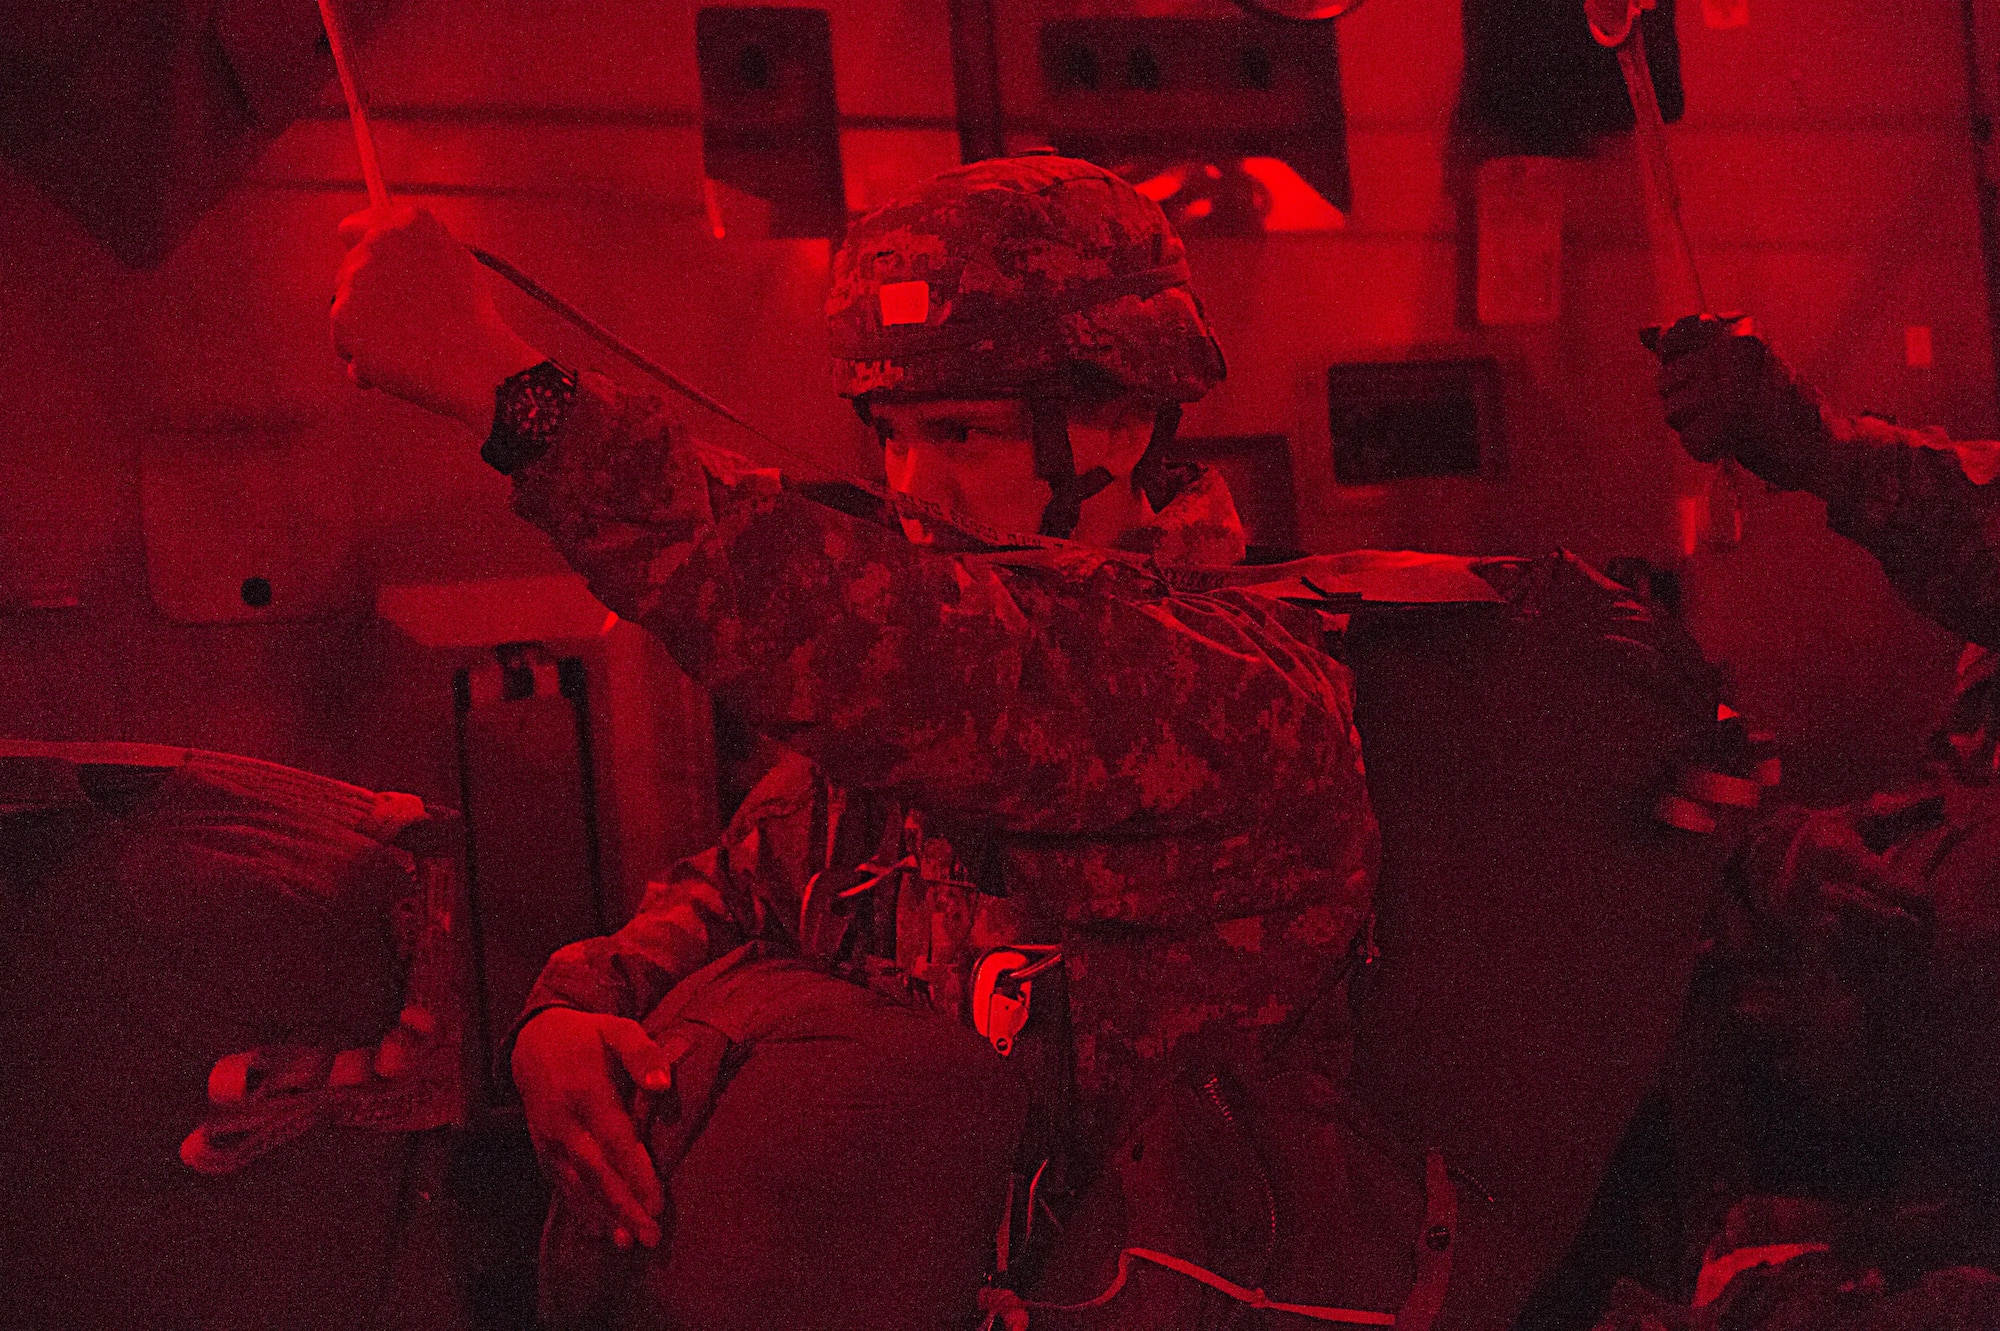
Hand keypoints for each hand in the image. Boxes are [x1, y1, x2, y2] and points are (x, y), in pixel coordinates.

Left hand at [330, 204, 543, 431]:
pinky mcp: (343, 317)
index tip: (377, 275)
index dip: (363, 253)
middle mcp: (376, 241)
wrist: (476, 364)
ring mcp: (356, 279)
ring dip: (367, 329)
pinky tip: (396, 364)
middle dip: (368, 297)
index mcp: (407, 221)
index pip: (354, 229)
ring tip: (407, 345)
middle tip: (407, 321)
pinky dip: (364, 358)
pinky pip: (344, 343)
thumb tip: (392, 250)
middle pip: (347, 272)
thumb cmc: (472, 319)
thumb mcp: (455, 263)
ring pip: (346, 310)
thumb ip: (416, 248)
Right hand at [512, 1008, 670, 1249]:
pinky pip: (561, 1184)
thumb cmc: (589, 1036)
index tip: (657, 1204)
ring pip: (578, 1185)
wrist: (534, 1040)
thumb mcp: (618, 1030)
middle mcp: (564, 1122)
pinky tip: (596, 1232)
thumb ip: (642, 1054)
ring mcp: (549, 1139)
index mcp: (586, 1093)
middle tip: (650, 1238)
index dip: (636, 1175)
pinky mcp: (542, 1149)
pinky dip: (578, 1209)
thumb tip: (662, 1084)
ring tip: (628, 1244)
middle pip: (597, 1173)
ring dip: (602, 1216)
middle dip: (624, 1208)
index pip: (617, 1142)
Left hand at [1652, 317, 1831, 491]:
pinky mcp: (1734, 419)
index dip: (1677, 361)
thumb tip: (1644, 332)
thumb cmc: (1771, 401)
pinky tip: (1731, 440)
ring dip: (1694, 424)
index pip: (1673, 337)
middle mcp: (1738, 347)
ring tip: (1730, 421)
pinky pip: (1689, 439)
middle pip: (1666, 379)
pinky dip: (1705, 448)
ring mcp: (1735, 382)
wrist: (1819, 442)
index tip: (1703, 372)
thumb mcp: (1730, 361)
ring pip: (1672, 410)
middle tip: (1725, 404)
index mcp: (1740, 328)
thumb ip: (1687, 345)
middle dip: (1685, 399)